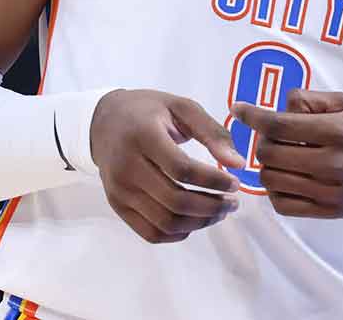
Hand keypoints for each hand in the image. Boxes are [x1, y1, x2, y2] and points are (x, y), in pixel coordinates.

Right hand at [90, 89, 245, 242]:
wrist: (104, 121)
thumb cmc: (149, 111)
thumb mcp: (183, 108)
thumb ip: (213, 133)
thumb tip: (238, 164)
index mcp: (143, 136)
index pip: (182, 169)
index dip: (214, 181)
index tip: (235, 183)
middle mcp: (126, 166)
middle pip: (175, 200)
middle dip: (212, 207)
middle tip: (232, 202)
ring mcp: (119, 190)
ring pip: (164, 222)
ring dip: (199, 222)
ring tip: (219, 212)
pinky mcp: (116, 205)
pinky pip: (150, 232)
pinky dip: (178, 233)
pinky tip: (195, 220)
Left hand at [231, 89, 342, 219]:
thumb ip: (316, 101)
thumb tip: (281, 103)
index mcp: (340, 131)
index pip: (281, 125)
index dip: (253, 116)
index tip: (238, 109)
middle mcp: (335, 162)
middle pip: (270, 154)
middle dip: (262, 141)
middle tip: (270, 136)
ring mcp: (332, 191)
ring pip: (272, 180)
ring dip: (267, 166)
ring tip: (280, 157)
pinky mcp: (331, 211)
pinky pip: (285, 205)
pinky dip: (275, 191)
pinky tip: (286, 179)